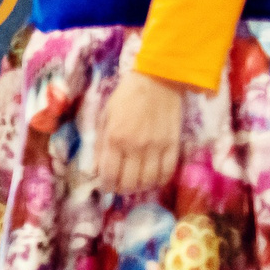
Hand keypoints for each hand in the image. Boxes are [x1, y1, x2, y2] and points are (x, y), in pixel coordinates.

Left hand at [95, 70, 184, 195]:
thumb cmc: (126, 97)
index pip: (110, 175)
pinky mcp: (173, 144)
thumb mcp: (105, 117)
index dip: (107, 185)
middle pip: (130, 183)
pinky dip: (159, 180)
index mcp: (116, 138)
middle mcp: (136, 146)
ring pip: (149, 181)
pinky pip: (168, 172)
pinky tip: (153, 178)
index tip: (106, 185)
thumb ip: (101, 145)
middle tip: (120, 186)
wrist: (157, 80)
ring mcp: (157, 147)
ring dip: (140, 187)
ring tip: (136, 183)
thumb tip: (96, 170)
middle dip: (122, 189)